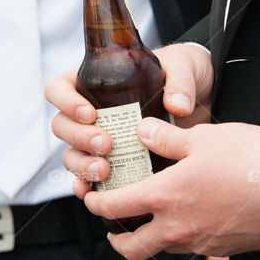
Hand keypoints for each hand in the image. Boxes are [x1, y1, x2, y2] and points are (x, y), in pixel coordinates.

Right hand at [47, 42, 213, 196]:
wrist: (200, 98)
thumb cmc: (182, 73)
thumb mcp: (183, 66)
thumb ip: (180, 82)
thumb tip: (176, 107)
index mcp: (94, 81)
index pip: (59, 89)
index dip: (65, 102)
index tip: (90, 114)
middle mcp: (89, 111)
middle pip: (61, 125)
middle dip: (78, 138)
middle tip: (105, 144)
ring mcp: (97, 139)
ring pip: (71, 154)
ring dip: (82, 165)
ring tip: (105, 171)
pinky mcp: (111, 162)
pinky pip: (87, 177)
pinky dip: (86, 186)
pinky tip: (96, 193)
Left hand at [84, 119, 259, 259]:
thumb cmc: (247, 159)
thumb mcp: (201, 137)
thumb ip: (165, 138)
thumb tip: (141, 133)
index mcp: (165, 197)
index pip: (115, 208)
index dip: (96, 204)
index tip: (91, 198)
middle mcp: (177, 228)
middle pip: (132, 248)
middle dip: (116, 239)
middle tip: (112, 226)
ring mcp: (200, 243)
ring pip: (162, 249)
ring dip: (149, 238)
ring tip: (151, 218)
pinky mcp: (222, 249)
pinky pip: (191, 248)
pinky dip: (180, 237)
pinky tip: (188, 217)